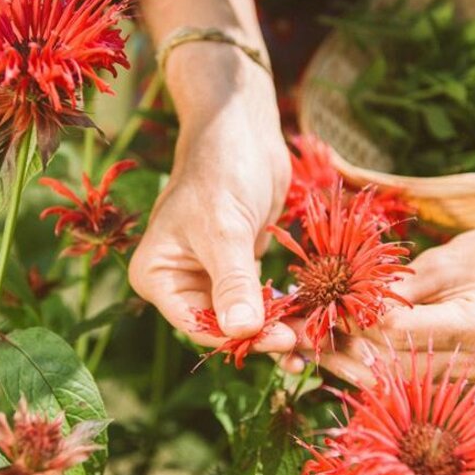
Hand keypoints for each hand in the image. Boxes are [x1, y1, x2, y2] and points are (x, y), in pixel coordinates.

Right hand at [128, 69, 295, 353]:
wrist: (241, 128)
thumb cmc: (221, 169)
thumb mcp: (225, 228)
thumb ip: (233, 282)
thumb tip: (242, 332)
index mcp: (158, 276)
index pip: (198, 325)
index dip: (240, 339)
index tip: (284, 341)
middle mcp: (179, 282)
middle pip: (223, 326)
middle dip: (263, 337)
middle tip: (307, 346)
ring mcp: (210, 276)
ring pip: (246, 317)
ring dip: (278, 328)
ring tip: (316, 340)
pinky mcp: (241, 267)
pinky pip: (261, 298)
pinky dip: (284, 309)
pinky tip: (311, 320)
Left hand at [309, 221, 474, 385]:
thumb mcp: (448, 258)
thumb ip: (399, 286)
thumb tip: (346, 301)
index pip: (399, 333)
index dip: (352, 322)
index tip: (318, 308)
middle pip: (395, 368)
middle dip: (344, 351)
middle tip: (304, 334)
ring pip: (400, 383)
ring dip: (357, 364)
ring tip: (318, 343)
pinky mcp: (473, 386)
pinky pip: (416, 384)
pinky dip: (382, 369)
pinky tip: (353, 353)